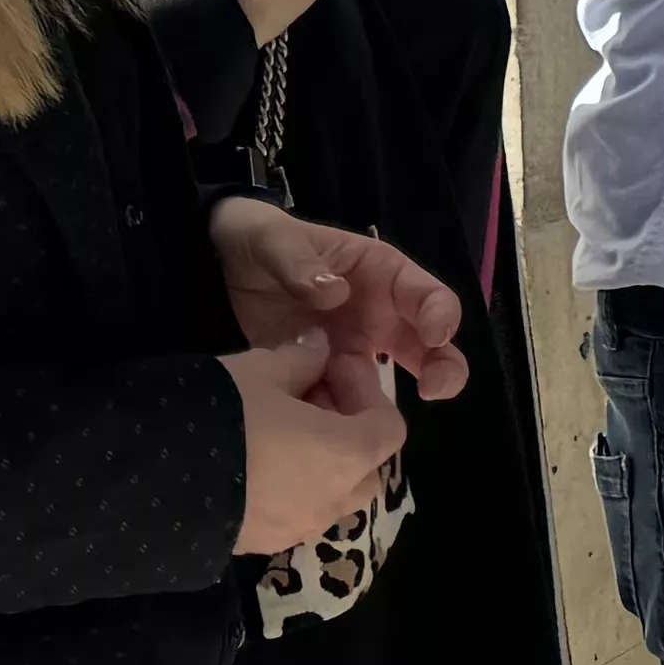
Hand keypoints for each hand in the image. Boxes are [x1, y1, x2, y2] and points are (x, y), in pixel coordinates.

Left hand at [210, 195, 470, 403]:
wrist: (219, 265)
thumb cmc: (263, 240)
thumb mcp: (278, 241)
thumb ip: (301, 263)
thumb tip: (335, 294)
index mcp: (382, 276)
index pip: (428, 296)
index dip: (440, 315)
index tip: (436, 335)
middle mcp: (379, 317)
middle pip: (429, 349)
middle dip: (443, 370)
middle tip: (436, 390)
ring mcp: (351, 349)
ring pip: (387, 384)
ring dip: (383, 406)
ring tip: (364, 420)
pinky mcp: (321, 375)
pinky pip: (339, 402)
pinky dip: (335, 419)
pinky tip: (319, 424)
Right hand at [222, 330, 401, 555]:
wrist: (149, 484)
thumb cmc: (223, 416)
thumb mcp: (259, 371)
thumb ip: (299, 358)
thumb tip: (318, 346)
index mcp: (349, 456)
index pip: (389, 426)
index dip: (367, 391)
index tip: (332, 366)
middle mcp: (334, 501)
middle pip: (366, 464)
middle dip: (346, 427)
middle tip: (307, 395)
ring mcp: (298, 529)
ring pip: (331, 492)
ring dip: (319, 459)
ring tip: (276, 427)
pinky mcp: (261, 545)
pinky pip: (295, 512)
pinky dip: (292, 486)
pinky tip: (252, 460)